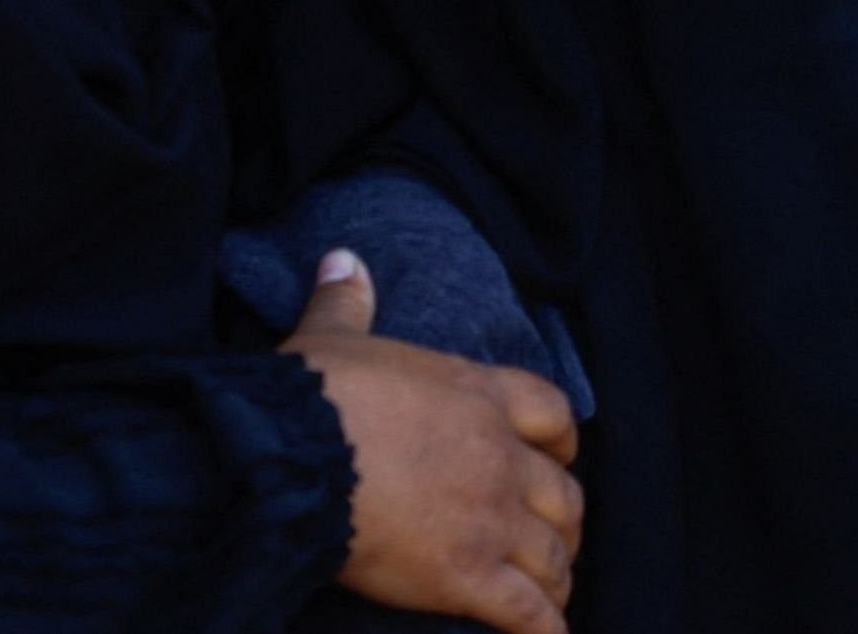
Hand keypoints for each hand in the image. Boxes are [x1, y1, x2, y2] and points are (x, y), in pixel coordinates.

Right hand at [282, 250, 585, 633]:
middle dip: (565, 518)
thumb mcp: (331, 339)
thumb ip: (347, 302)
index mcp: (474, 393)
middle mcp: (497, 455)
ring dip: (558, 574)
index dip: (560, 437)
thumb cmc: (310, 397)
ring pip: (553, 551)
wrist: (293, 456)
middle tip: (556, 536)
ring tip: (553, 593)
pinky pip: (527, 612)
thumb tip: (342, 259)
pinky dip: (546, 630)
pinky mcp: (468, 575)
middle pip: (562, 490)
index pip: (549, 409)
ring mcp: (489, 518)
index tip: (559, 453)